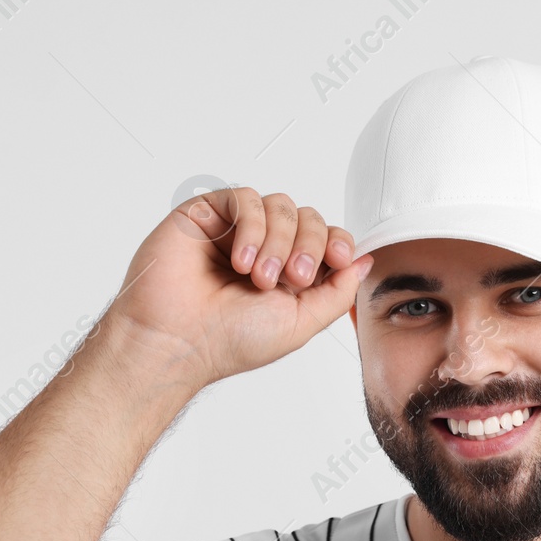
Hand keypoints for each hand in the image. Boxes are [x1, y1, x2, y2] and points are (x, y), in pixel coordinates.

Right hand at [106, 187, 372, 385]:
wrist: (177, 342)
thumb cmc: (228, 341)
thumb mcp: (301, 323)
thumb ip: (337, 292)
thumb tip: (364, 261)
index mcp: (287, 274)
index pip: (326, 239)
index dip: (338, 242)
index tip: (340, 258)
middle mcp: (263, 248)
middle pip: (308, 218)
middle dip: (310, 246)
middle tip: (293, 278)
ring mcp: (235, 230)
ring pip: (280, 205)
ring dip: (278, 241)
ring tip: (258, 276)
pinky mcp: (208, 214)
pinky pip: (246, 198)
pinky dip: (252, 226)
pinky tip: (240, 260)